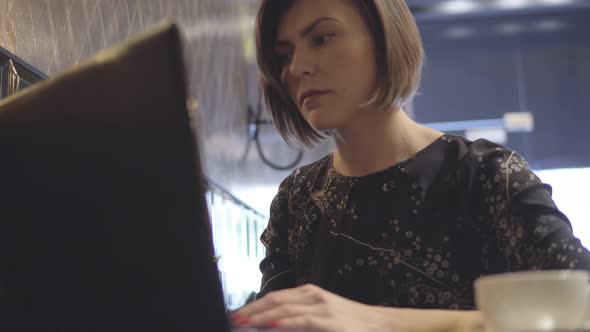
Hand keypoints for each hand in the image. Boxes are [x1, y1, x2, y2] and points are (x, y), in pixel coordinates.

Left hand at [230, 284, 386, 330]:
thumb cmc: (350, 323)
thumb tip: (274, 323)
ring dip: (261, 317)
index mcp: (309, 293)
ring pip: (284, 308)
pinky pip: (302, 320)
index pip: (275, 297)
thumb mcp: (322, 315)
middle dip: (252, 311)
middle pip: (275, 300)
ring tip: (244, 323)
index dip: (254, 305)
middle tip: (233, 320)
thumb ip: (299, 317)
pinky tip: (270, 324)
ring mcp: (322, 307)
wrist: (380, 325)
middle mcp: (313, 296)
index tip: (238, 315)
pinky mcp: (330, 321)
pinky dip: (284, 322)